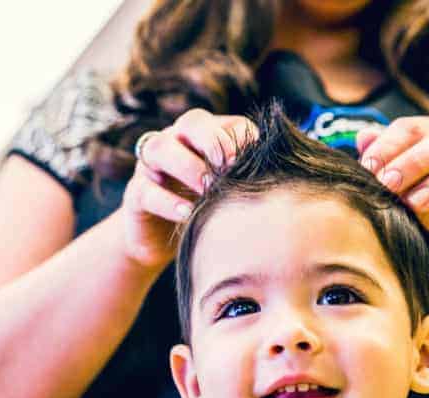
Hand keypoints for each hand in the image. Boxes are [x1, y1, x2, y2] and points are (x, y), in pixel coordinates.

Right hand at [121, 109, 257, 266]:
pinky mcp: (135, 194)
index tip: (258, 159)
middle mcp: (176, 141)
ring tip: (207, 189)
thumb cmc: (207, 213)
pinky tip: (187, 213)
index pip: (227, 123)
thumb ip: (252, 180)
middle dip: (213, 141)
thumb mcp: (231, 195)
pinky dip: (168, 201)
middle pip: (191, 122)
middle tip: (231, 167)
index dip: (243, 137)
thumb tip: (293, 175)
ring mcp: (151, 166)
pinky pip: (147, 190)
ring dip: (187, 166)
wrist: (162, 243)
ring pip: (160, 148)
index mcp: (206, 137)